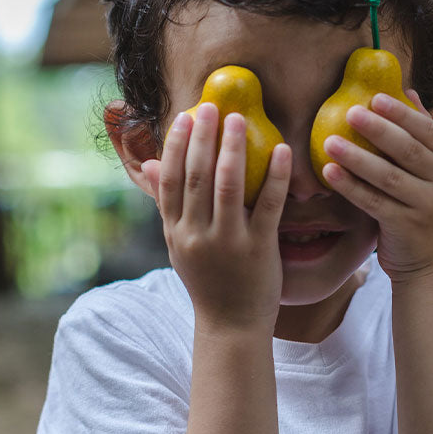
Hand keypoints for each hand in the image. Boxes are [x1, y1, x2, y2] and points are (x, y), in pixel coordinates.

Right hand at [141, 103, 291, 332]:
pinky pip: (267, 206)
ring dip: (233, 148)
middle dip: (204, 137)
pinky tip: (282, 151)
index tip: (186, 117)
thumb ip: (169, 206)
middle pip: (197, 177)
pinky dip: (274, 176)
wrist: (231, 327)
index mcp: (175, 232)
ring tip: (240, 120)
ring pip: (228, 186)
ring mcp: (228, 243)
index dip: (178, 146)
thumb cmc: (208, 282)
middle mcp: (196, 235)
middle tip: (212, 106)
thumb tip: (151, 165)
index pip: (171, 181)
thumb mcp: (179, 245)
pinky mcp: (259, 249)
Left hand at [320, 90, 432, 282]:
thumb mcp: (427, 171)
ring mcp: (427, 205)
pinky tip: (329, 172)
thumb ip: (419, 135)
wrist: (426, 260)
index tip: (375, 97)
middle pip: (408, 150)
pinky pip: (373, 202)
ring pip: (388, 176)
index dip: (402, 113)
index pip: (428, 130)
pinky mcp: (406, 226)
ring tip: (329, 142)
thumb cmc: (418, 205)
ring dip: (357, 157)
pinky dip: (350, 186)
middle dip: (377, 129)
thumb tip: (407, 91)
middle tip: (349, 112)